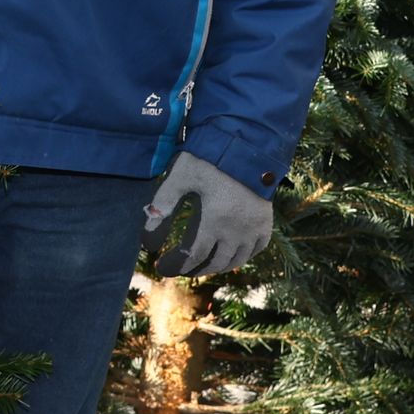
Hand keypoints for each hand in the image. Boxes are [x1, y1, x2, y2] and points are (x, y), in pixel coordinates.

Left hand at [142, 152, 272, 276]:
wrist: (247, 144)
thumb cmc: (210, 158)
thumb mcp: (181, 176)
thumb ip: (163, 204)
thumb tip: (147, 238)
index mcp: (215, 220)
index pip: (194, 255)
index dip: (176, 265)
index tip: (162, 267)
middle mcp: (237, 229)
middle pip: (216, 262)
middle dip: (196, 269)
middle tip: (182, 269)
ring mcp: (254, 227)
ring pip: (237, 259)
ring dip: (219, 266)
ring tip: (203, 265)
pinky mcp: (266, 220)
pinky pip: (258, 248)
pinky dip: (244, 256)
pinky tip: (232, 255)